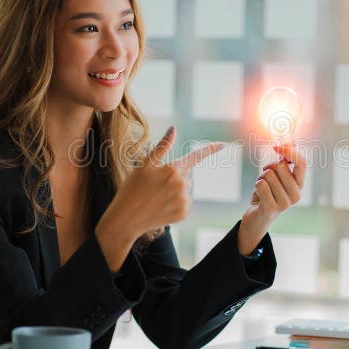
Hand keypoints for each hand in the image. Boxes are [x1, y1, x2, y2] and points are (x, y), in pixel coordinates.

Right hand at [95, 126, 223, 270]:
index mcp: (174, 169)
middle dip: (176, 175)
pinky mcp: (184, 213)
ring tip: (157, 196)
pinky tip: (162, 205)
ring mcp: (184, 201)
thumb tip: (173, 129)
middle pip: (187, 174)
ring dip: (176, 189)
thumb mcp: (143, 165)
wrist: (126, 220)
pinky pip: (186, 202)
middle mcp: (183, 185)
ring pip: (187, 188)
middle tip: (155, 183)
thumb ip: (162, 147)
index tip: (223, 145)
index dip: (210, 150)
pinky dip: (177, 202)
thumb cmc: (132, 188)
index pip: (196, 156)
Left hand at [238, 144, 305, 254]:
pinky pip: (261, 184)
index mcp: (300, 185)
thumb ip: (284, 158)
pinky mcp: (272, 208)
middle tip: (266, 178)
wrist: (257, 218)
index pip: (302, 163)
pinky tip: (259, 196)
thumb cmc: (268, 193)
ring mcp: (286, 203)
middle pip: (281, 166)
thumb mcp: (277, 175)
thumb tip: (290, 138)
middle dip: (269, 168)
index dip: (289, 151)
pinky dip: (256, 186)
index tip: (275, 145)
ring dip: (261, 178)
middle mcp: (297, 195)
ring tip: (263, 189)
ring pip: (269, 174)